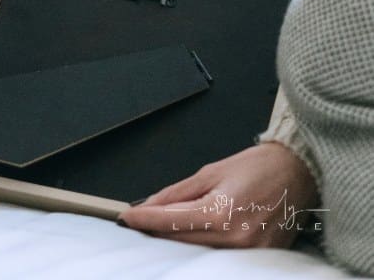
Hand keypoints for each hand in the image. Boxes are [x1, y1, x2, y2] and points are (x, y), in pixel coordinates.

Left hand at [118, 143, 319, 248]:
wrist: (298, 173)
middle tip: (137, 222)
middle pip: (180, 241)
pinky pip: (220, 255)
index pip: (170, 222)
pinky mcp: (259, 257)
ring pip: (198, 251)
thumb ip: (176, 193)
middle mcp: (235, 237)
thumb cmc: (257, 166)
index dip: (144, 219)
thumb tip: (149, 205)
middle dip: (156, 231)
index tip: (125, 218)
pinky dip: (201, 245)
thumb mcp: (210, 173)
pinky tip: (189, 235)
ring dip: (176, 240)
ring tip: (160, 227)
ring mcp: (249, 251)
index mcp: (220, 212)